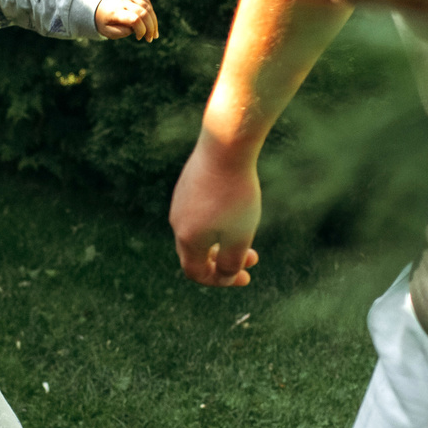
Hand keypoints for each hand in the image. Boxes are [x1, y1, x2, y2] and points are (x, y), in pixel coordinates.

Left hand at [95, 0, 158, 40]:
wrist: (96, 6)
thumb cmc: (103, 22)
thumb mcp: (107, 32)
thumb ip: (122, 32)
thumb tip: (137, 29)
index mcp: (114, 11)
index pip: (135, 20)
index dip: (142, 30)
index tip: (139, 38)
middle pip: (144, 13)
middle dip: (150, 27)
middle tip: (151, 38)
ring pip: (147, 7)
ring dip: (153, 21)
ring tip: (154, 33)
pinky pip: (146, 1)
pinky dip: (150, 12)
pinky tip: (150, 21)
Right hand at [170, 140, 260, 286]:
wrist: (225, 146)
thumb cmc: (235, 194)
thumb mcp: (240, 236)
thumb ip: (231, 263)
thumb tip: (224, 276)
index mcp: (187, 239)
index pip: (196, 273)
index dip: (220, 281)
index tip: (246, 277)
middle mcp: (177, 222)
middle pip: (195, 254)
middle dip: (223, 261)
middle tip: (250, 258)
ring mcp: (180, 201)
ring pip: (197, 232)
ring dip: (221, 240)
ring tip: (245, 232)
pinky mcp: (187, 184)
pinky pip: (198, 212)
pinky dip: (215, 221)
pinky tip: (234, 208)